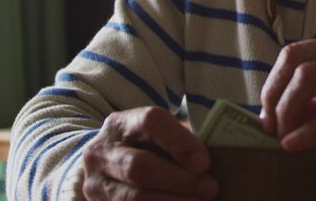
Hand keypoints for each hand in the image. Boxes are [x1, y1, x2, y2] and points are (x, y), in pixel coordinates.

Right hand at [82, 106, 217, 199]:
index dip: (180, 142)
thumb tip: (218, 159)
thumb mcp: (159, 137)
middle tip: (211, 188)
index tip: (205, 163)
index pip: (151, 122)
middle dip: (179, 180)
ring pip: (134, 198)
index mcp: (121, 124)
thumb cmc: (146, 149)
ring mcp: (96, 184)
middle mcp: (101, 152)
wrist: (106, 167)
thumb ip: (182, 143)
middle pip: (140, 166)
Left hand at [260, 22, 315, 154]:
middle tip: (272, 126)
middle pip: (297, 59)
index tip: (266, 114)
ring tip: (284, 135)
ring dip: (290, 110)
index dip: (273, 84)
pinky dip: (313, 128)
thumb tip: (278, 114)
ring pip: (311, 76)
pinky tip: (298, 143)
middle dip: (276, 95)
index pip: (295, 53)